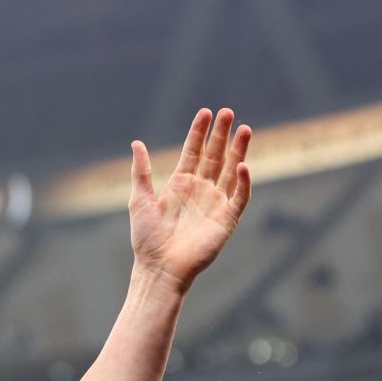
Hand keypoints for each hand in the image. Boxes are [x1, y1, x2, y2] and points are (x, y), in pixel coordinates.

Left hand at [129, 109, 252, 293]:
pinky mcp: (227, 220)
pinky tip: (243, 165)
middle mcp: (200, 190)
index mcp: (180, 184)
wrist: (159, 267)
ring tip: (245, 129)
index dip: (199, 132)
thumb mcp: (140, 199)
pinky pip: (239, 198)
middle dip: (222, 135)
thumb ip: (141, 171)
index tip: (206, 112)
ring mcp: (215, 203)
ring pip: (231, 171)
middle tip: (229, 112)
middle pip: (215, 156)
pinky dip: (243, 182)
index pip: (193, 151)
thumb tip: (136, 142)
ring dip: (238, 151)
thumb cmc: (147, 238)